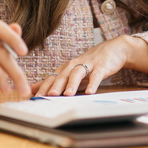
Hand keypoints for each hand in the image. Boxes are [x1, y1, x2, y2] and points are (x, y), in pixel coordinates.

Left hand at [30, 35, 147, 96]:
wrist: (114, 49)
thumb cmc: (90, 63)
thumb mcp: (71, 71)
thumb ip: (54, 80)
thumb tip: (33, 89)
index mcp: (66, 67)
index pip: (51, 77)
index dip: (42, 87)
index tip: (33, 97)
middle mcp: (74, 64)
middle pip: (62, 75)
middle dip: (54, 86)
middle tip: (47, 96)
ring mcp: (88, 64)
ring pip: (77, 73)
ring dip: (72, 84)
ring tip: (67, 95)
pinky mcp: (101, 66)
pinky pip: (96, 75)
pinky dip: (93, 83)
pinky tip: (90, 92)